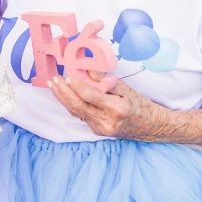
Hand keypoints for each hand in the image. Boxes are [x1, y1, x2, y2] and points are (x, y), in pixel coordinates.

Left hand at [48, 75, 170, 139]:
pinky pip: (80, 115)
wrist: (148, 126)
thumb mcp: (127, 89)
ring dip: (63, 98)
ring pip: (76, 112)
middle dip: (63, 92)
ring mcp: (101, 128)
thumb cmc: (139, 104)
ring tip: (53, 85)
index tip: (67, 76)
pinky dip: (71, 103)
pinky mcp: (96, 131)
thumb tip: (88, 70)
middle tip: (54, 80)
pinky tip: (64, 94)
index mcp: (118, 108)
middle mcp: (107, 121)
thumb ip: (106, 81)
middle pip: (78, 107)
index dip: (77, 86)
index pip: (91, 97)